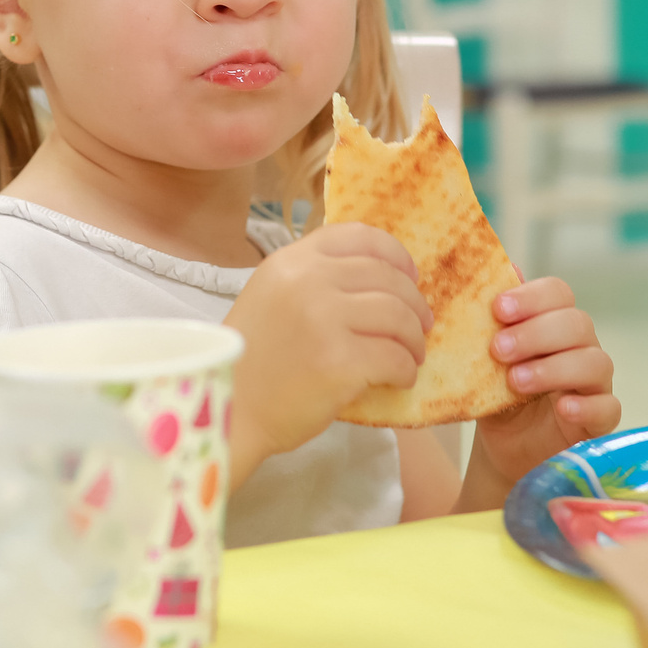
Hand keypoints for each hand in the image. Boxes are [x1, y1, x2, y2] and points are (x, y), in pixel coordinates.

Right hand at [224, 224, 431, 482]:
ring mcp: (325, 320)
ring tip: (412, 356)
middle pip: (387, 278)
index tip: (410, 276)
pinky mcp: (340, 363)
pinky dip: (405, 370)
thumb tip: (381, 280)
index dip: (395, 254)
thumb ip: (313, 280)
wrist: (227, 411)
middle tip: (420, 326)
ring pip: (398, 316)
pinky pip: (394, 358)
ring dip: (413, 339)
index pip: (359, 236)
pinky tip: (398, 379)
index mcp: (290, 261)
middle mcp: (308, 281)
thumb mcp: (271, 297)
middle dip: (414, 303)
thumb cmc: (250, 360)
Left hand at [459, 275, 618, 508]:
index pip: (558, 293)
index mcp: (554, 323)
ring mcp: (595, 383)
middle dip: (536, 333)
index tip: (498, 309)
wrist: (502, 446)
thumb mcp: (483, 359)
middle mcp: (581, 347)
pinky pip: (607, 408)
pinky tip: (562, 407)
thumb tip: (497, 270)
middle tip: (498, 350)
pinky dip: (586, 406)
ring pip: (595, 363)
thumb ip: (489, 321)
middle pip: (577, 324)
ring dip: (554, 368)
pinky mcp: (600, 420)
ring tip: (516, 381)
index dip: (532, 297)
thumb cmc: (497, 393)